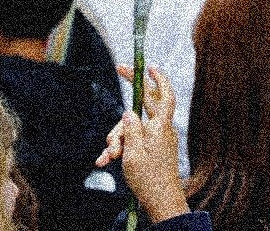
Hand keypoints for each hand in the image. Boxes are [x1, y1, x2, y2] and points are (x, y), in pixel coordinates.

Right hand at [98, 64, 187, 223]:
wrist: (161, 202)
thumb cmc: (148, 178)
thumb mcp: (133, 152)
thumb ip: (131, 128)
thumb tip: (129, 112)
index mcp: (160, 127)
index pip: (164, 95)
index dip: (159, 78)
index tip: (149, 66)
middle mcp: (160, 130)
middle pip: (143, 105)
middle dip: (127, 98)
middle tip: (118, 70)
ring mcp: (155, 140)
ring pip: (132, 127)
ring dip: (116, 139)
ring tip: (108, 157)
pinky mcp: (150, 151)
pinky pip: (132, 142)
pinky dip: (120, 150)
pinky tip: (105, 161)